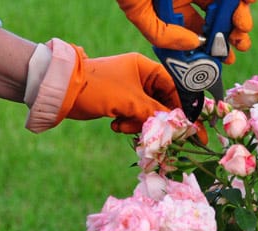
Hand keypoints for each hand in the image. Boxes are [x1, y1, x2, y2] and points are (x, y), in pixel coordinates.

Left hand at [25, 39, 179, 133]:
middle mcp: (140, 77)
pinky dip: (128, 124)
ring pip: (148, 114)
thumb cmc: (98, 88)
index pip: (175, 88)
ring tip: (123, 125)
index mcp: (146, 67)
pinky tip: (115, 125)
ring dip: (138, 124)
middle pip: (162, 103)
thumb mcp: (130, 101)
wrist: (63, 93)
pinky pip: (135, 118)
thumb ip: (156, 113)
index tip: (194, 128)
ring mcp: (130, 91)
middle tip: (159, 136)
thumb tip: (179, 126)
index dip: (184, 109)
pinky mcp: (120, 104)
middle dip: (157, 120)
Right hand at [116, 0, 254, 63]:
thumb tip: (194, 45)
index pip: (197, 32)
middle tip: (239, 41)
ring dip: (240, 14)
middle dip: (232, 33)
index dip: (213, 47)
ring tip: (243, 22)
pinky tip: (246, 1)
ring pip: (227, 3)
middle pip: (217, 18)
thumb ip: (163, 35)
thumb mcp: (138, 13)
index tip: (226, 59)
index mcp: (172, 10)